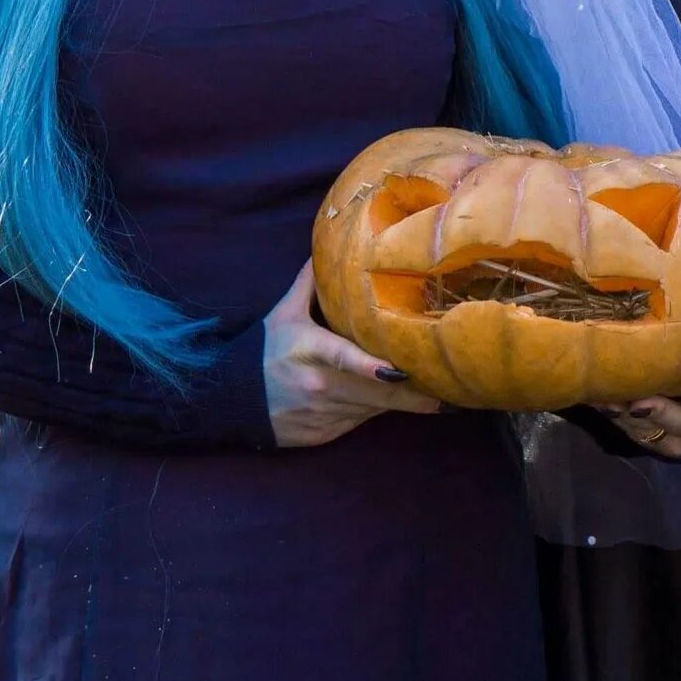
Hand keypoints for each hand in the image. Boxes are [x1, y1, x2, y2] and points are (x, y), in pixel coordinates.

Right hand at [264, 263, 439, 447]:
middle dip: (414, 391)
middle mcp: (318, 384)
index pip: (342, 357)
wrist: (228, 403)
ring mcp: (323, 413)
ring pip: (375, 407)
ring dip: (407, 402)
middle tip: (451, 386)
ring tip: (443, 394)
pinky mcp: (325, 433)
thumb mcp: (282, 315)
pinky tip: (407, 402)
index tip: (402, 369)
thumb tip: (329, 247)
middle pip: (374, 391)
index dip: (371, 366)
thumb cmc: (261, 353)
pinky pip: (363, 421)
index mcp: (308, 350)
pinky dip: (382, 410)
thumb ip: (309, 284)